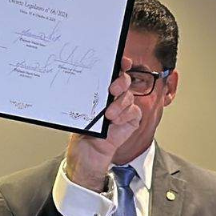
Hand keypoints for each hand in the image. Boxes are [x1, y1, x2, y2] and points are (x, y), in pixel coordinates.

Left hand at [63, 57, 140, 190]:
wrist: (86, 154)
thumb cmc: (82, 132)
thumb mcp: (81, 111)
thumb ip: (88, 98)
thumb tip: (86, 82)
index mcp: (101, 90)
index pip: (113, 72)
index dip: (120, 64)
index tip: (122, 61)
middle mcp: (114, 97)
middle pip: (124, 80)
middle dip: (121, 82)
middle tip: (113, 89)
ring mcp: (124, 108)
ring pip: (129, 97)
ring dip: (120, 104)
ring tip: (109, 115)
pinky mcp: (130, 121)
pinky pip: (134, 112)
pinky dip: (126, 115)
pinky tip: (116, 121)